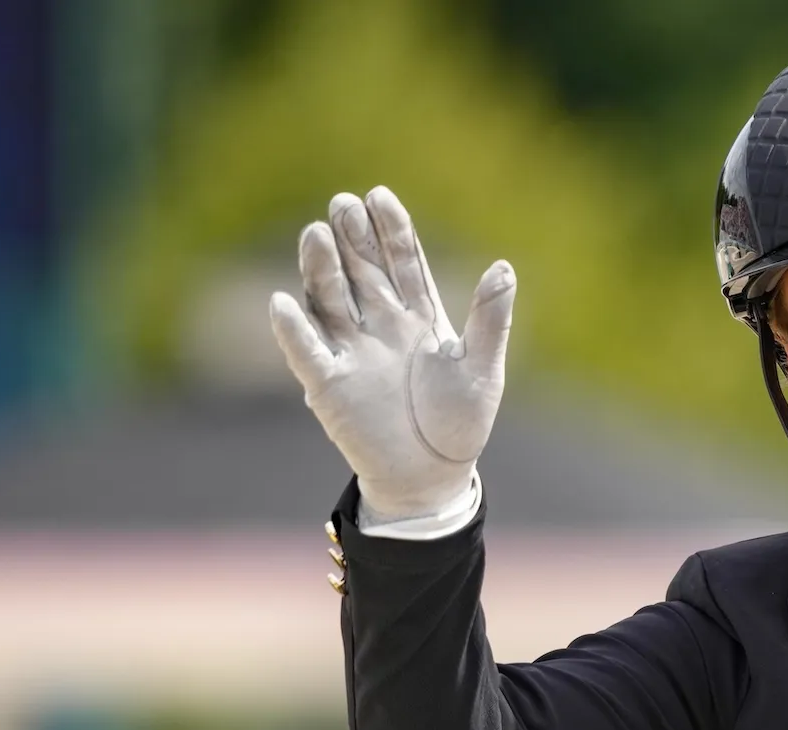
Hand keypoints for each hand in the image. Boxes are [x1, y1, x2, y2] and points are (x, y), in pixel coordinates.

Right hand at [269, 186, 514, 523]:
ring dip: (321, 269)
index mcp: (418, 315)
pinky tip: (283, 303)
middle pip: (362, 271)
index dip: (391, 230)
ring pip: (330, 300)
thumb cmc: (459, 422)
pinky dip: (294, 331)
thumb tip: (503, 268)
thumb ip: (489, 320)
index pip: (403, 261)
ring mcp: (351, 352)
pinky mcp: (328, 386)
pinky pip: (306, 353)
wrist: (431, 476)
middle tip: (342, 203)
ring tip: (316, 234)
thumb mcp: (481, 369)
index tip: (379, 196)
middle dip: (352, 238)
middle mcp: (380, 325)